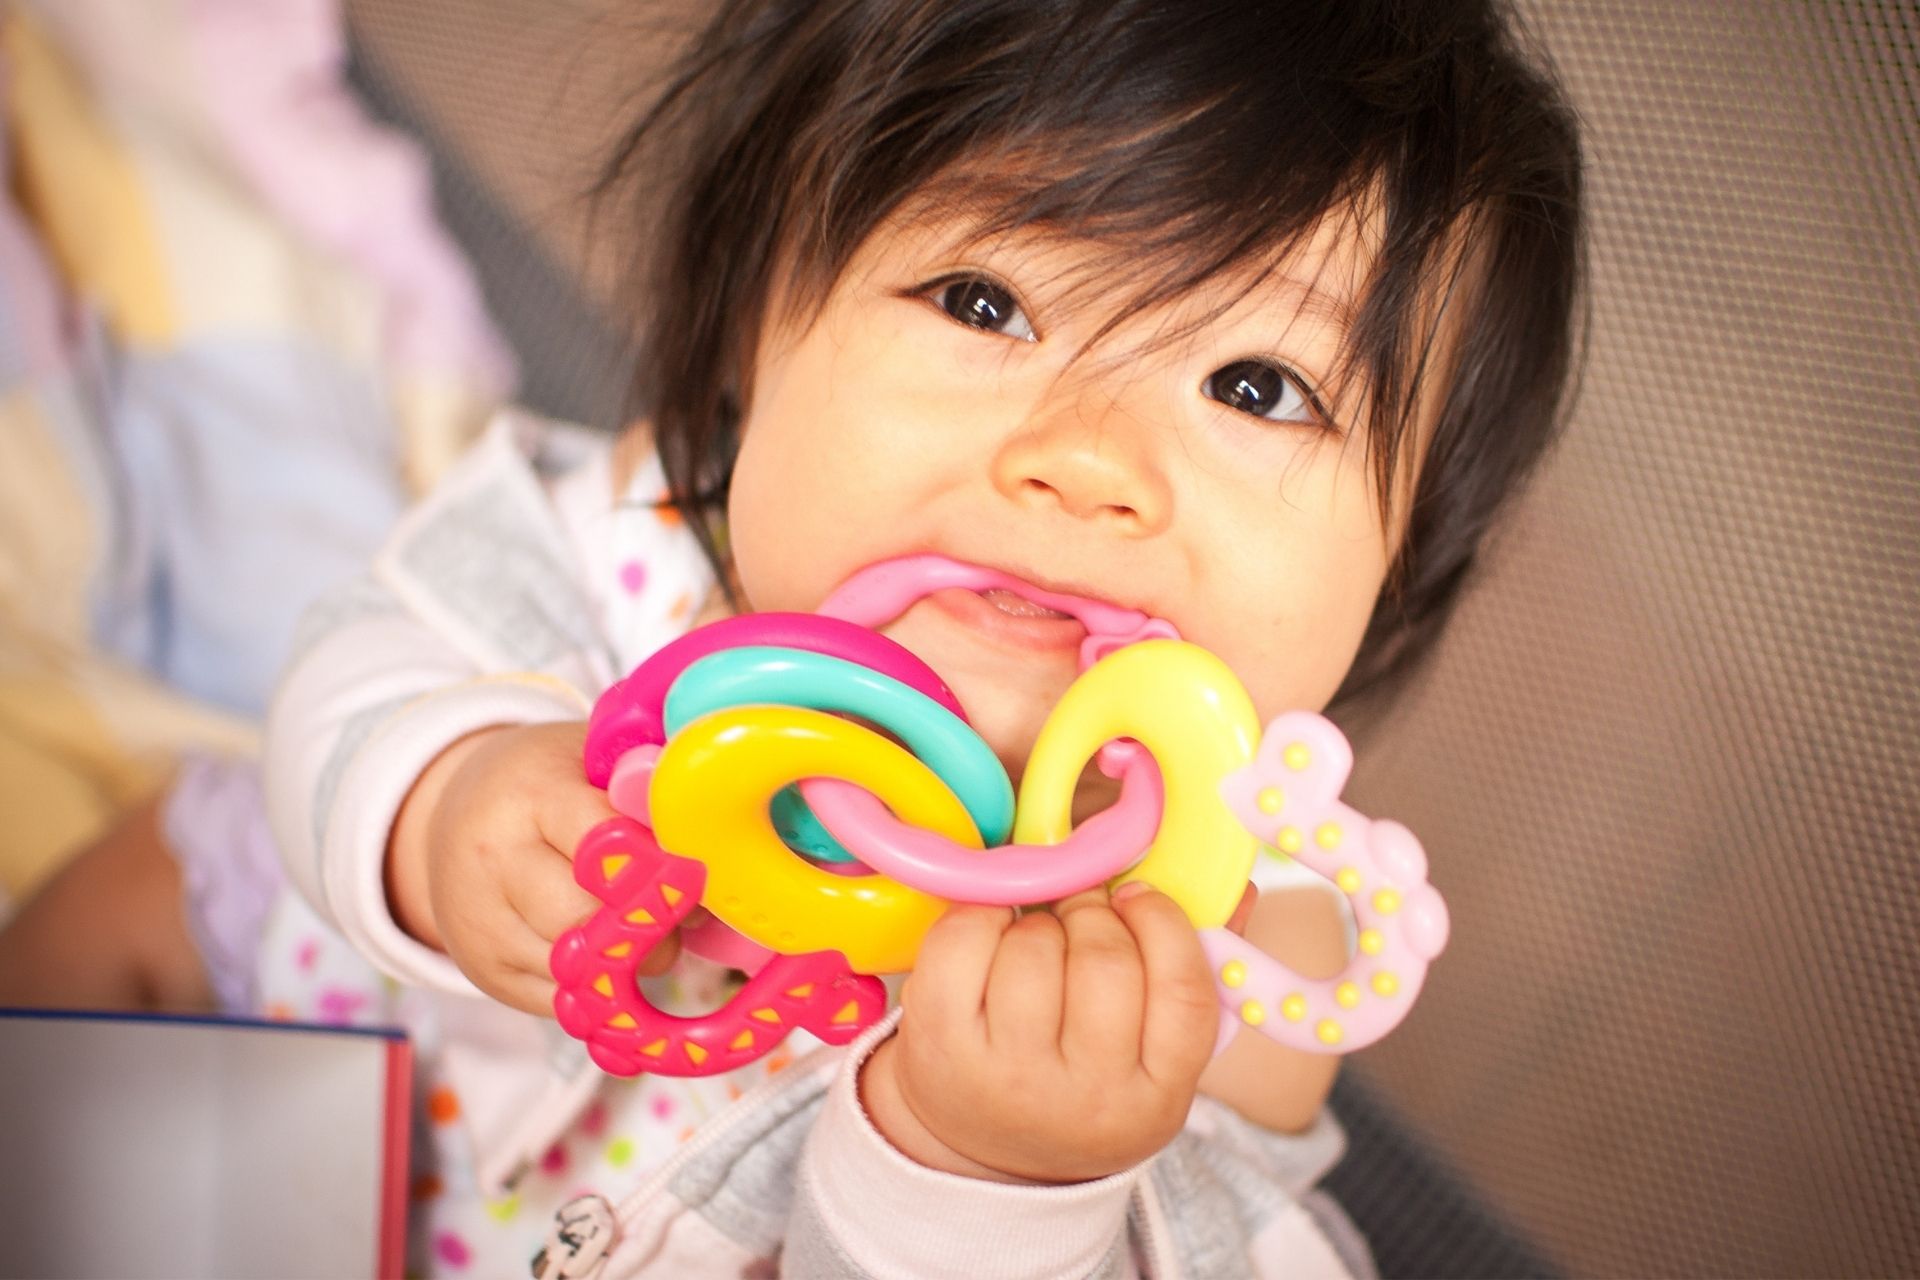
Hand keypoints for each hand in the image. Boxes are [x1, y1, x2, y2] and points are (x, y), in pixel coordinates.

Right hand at [387, 721, 677, 1014]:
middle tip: (682, 909)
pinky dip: (604, 988)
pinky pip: (567, 1003)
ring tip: (648, 927)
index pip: (612, 843)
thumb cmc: (547, 781)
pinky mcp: (487, 974)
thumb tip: (707, 838)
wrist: (452, 814)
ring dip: (632, 961)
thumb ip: (646, 792)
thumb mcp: (591, 758)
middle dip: (651, 922)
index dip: (664, 862)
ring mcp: (485, 925)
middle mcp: (497, 862)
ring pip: (582, 970)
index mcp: (534, 795)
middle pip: (591, 917)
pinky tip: (615, 955)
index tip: (697, 868)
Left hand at [860, 882, 1253, 1183]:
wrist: (983, 1145)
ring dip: (1037, 917)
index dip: (1164, 923)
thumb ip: (1195, 969)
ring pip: (1034, 945)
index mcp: (1155, 1098)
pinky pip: (964, 939)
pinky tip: (991, 932)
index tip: (1139, 896)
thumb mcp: (1151, 1054)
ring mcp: (1006, 1075)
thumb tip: (1234, 887)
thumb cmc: (1081, 1077)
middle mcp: (1082, 1097)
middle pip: (1105, 962)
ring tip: (1037, 933)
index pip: (1184, 992)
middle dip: (1092, 912)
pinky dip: (980, 913)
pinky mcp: (940, 1044)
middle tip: (1081, 908)